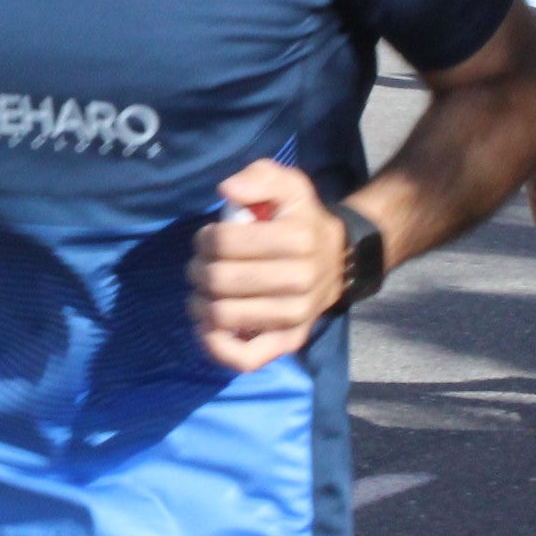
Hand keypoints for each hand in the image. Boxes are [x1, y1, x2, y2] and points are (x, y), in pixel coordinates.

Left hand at [189, 160, 347, 373]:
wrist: (339, 260)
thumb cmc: (302, 219)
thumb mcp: (288, 184)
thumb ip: (259, 177)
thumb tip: (227, 190)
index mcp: (297, 239)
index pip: (225, 243)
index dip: (204, 239)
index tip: (207, 238)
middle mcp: (300, 280)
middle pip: (219, 280)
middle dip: (197, 270)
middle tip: (199, 265)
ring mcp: (295, 315)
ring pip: (223, 317)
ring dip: (199, 303)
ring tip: (201, 292)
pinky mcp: (289, 341)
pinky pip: (245, 358)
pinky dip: (216, 347)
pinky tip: (206, 327)